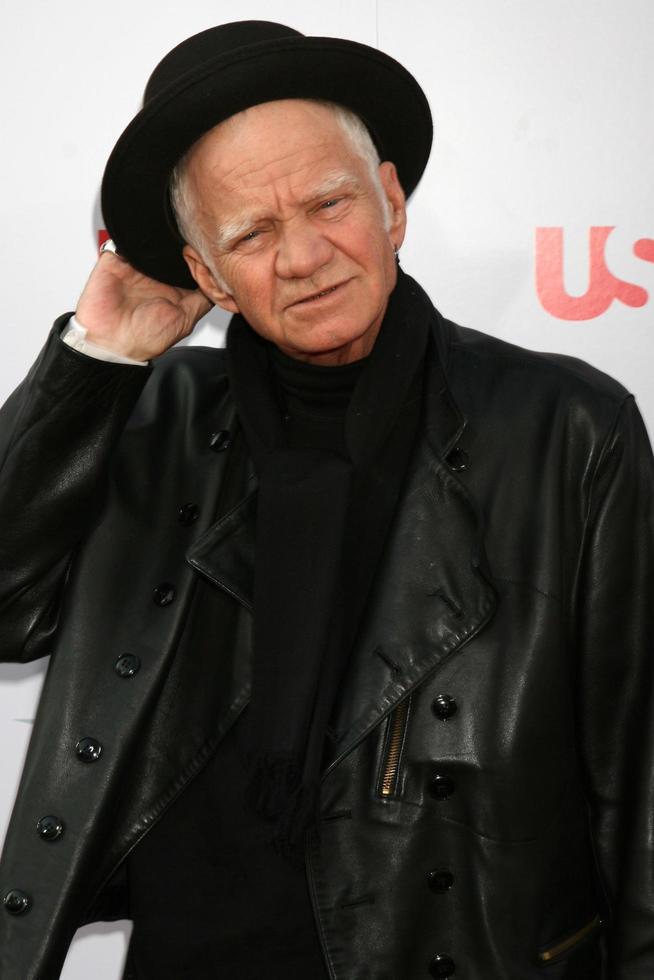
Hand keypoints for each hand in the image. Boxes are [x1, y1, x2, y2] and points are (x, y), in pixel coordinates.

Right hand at [76, 247, 212, 360]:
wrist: (111, 344)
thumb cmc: (145, 339)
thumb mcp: (185, 320)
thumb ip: (201, 301)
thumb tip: (220, 286)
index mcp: (172, 289)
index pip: (188, 265)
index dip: (199, 257)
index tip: (209, 250)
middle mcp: (155, 277)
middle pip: (172, 249)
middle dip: (182, 241)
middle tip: (191, 238)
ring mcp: (135, 267)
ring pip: (151, 241)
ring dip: (160, 235)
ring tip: (170, 232)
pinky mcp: (114, 260)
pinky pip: (126, 240)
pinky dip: (135, 236)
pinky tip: (146, 239)